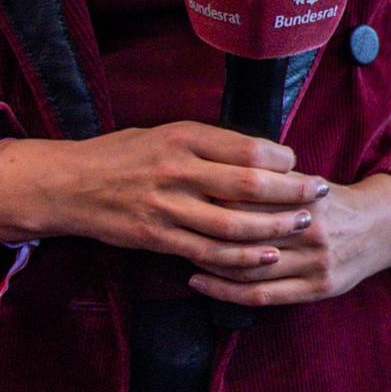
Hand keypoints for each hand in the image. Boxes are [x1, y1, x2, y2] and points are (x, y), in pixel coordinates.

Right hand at [0, 124, 327, 278]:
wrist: (68, 184)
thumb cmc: (122, 154)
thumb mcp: (165, 133)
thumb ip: (209, 143)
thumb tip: (262, 154)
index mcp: (183, 138)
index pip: (249, 149)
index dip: (283, 160)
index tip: (299, 165)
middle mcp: (177, 171)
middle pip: (250, 186)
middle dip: (293, 192)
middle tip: (322, 193)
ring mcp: (166, 207)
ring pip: (234, 225)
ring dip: (276, 228)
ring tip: (304, 224)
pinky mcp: (156, 238)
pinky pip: (208, 253)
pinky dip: (242, 258)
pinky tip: (268, 256)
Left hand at [192, 173, 390, 308]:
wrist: (382, 228)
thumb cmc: (334, 203)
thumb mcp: (309, 182)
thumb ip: (273, 179)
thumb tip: (221, 166)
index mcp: (308, 198)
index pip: (250, 198)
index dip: (214, 198)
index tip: (187, 196)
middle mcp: (312, 231)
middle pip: (247, 234)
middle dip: (207, 231)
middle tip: (177, 225)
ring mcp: (315, 263)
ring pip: (251, 267)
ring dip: (211, 263)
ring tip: (183, 253)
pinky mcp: (317, 288)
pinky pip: (262, 294)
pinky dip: (225, 292)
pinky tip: (201, 283)